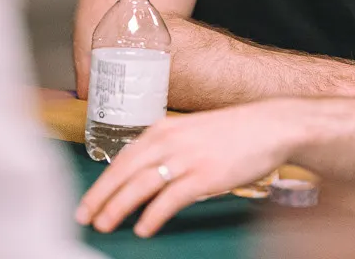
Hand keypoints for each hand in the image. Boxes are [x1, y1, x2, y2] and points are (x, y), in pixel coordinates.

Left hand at [75, 99, 298, 236]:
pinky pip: (170, 199)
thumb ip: (168, 149)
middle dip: (100, 196)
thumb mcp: (191, 132)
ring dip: (119, 206)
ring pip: (141, 185)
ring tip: (105, 224)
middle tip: (84, 217)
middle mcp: (170, 141)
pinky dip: (153, 215)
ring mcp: (187, 158)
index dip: (101, 182)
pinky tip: (143, 228)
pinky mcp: (205, 175)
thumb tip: (145, 174)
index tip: (87, 201)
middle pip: (124, 172)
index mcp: (163, 129)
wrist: (270, 126)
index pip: (122, 158)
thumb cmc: (233, 132)